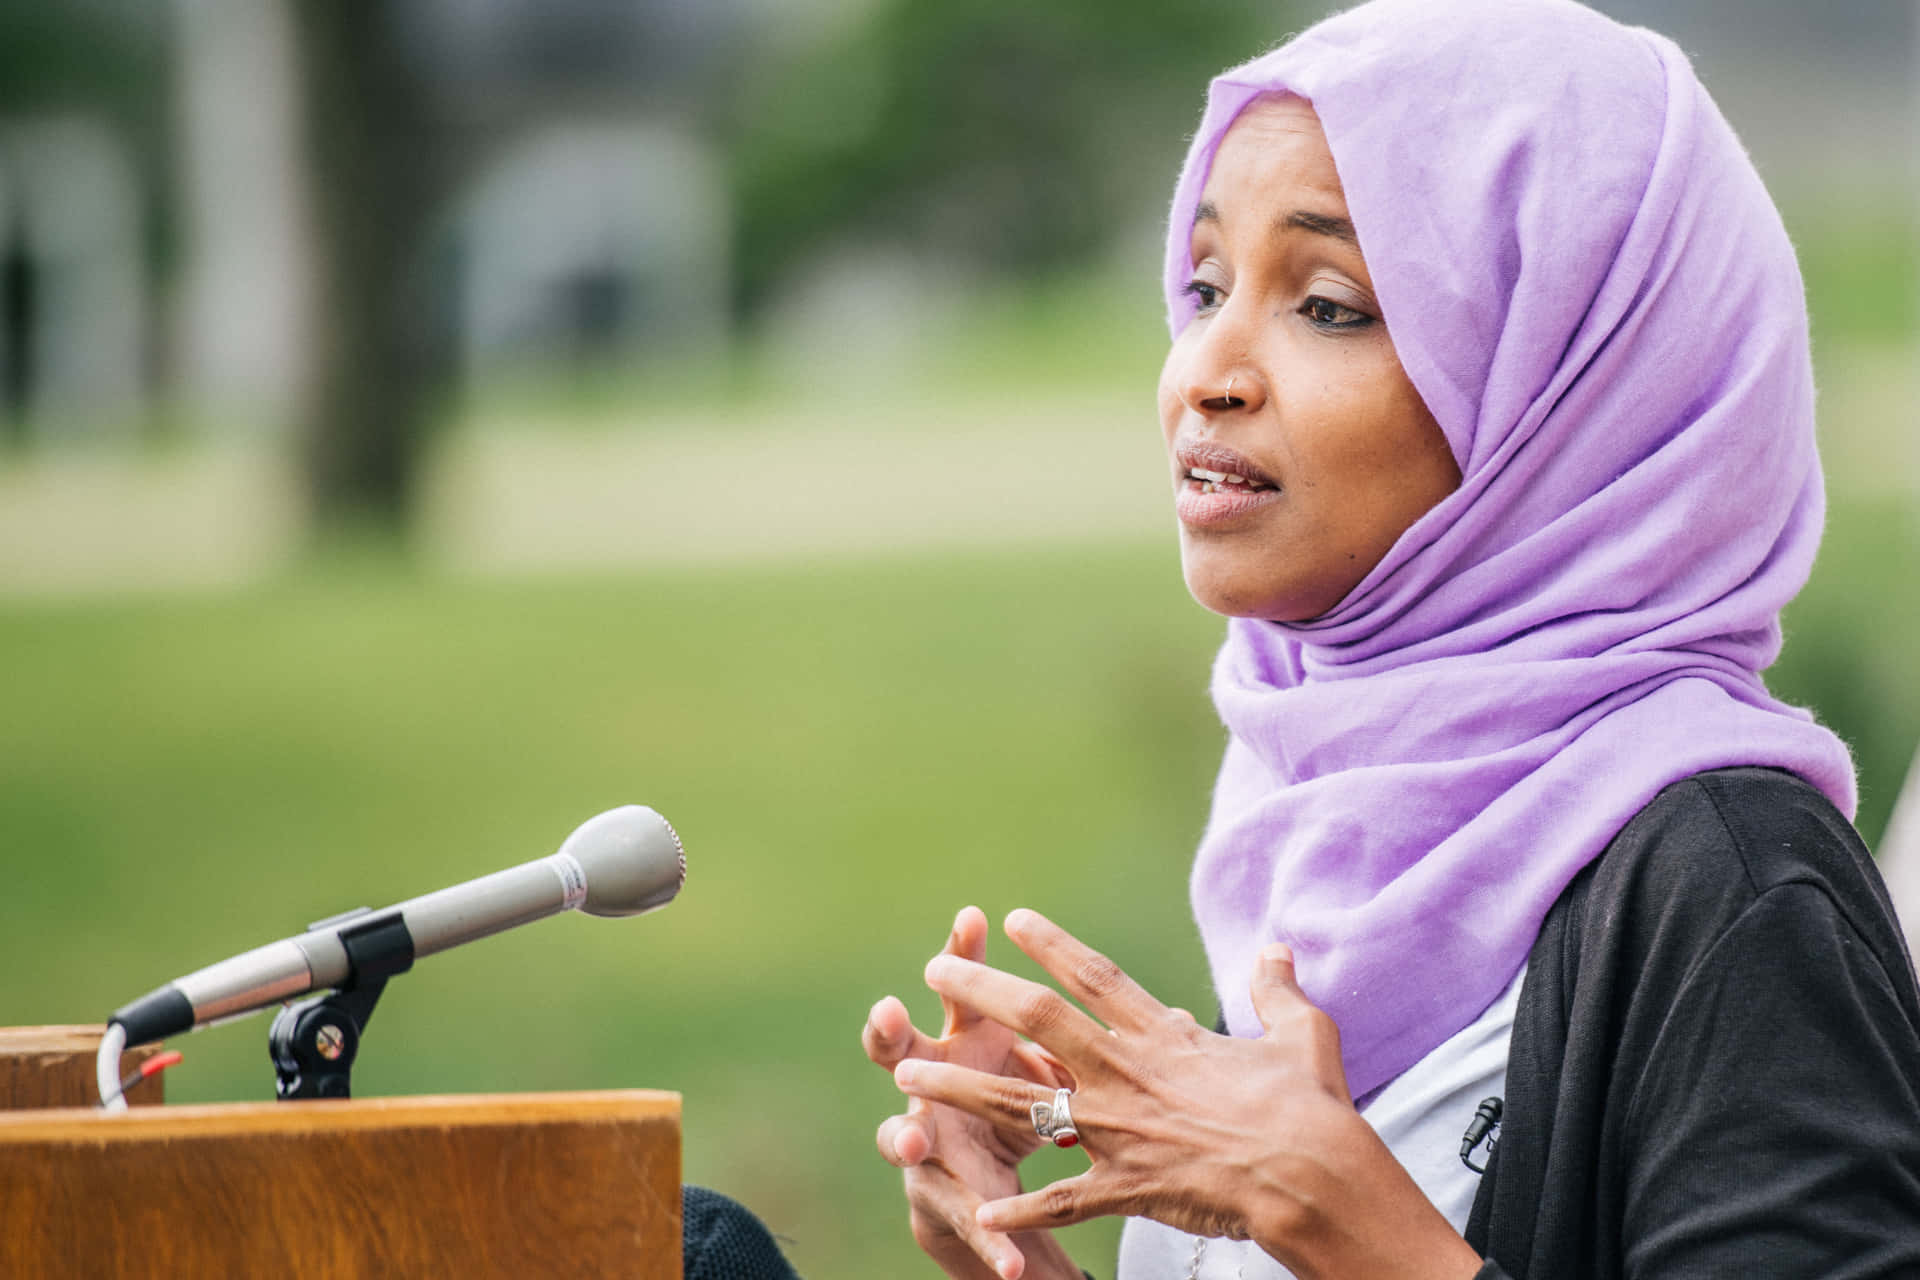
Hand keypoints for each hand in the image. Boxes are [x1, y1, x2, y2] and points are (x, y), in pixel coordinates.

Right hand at [863, 907, 1081, 1279]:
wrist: (978, 1190)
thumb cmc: (1017, 1102)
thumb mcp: (1045, 1069)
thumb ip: (1074, 1038)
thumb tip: (1153, 1009)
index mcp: (963, 1042)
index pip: (961, 989)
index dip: (962, 953)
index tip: (973, 916)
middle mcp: (929, 1084)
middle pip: (897, 1049)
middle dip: (890, 1030)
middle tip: (888, 1010)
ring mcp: (924, 1142)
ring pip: (903, 1134)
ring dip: (905, 1134)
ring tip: (915, 1137)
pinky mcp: (938, 1200)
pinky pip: (960, 1218)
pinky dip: (987, 1236)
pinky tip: (1007, 1261)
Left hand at [891, 909, 1482, 1279]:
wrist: (1314, 1175)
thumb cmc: (1312, 1107)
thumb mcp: (1300, 1034)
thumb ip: (1277, 990)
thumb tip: (1278, 948)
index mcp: (1163, 1037)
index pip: (1095, 978)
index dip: (1051, 945)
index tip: (1011, 920)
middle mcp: (1128, 1074)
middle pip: (1038, 1021)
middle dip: (979, 993)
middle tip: (932, 970)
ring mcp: (1119, 1130)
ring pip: (1021, 1102)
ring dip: (957, 1088)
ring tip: (905, 1076)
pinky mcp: (1125, 1186)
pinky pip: (1060, 1199)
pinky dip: (1020, 1209)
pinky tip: (977, 1209)